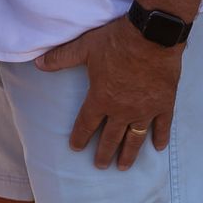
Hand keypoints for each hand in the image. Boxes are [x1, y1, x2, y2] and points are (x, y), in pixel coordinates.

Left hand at [36, 17, 182, 169]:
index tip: (76, 148)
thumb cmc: (116, 41)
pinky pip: (162, 126)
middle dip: (104, 153)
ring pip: (135, 138)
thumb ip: (61, 58)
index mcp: (101, 98)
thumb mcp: (85, 47)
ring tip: (124, 166)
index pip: (86, 124)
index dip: (80, 137)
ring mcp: (144, 110)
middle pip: (111, 137)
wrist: (152, 35)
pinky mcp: (164, 104)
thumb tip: (38, 63)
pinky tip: (157, 148)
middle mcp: (121, 110)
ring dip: (129, 154)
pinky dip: (160, 138)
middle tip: (100, 166)